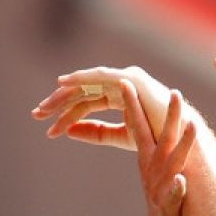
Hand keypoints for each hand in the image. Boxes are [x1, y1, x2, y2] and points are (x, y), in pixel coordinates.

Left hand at [31, 66, 173, 149]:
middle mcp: (120, 86)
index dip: (66, 116)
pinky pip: (100, 76)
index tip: (49, 131)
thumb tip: (68, 131)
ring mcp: (125, 80)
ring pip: (87, 83)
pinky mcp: (130, 79)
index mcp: (119, 98)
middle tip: (37, 114)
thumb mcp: (120, 137)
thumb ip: (96, 133)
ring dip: (64, 93)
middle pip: (83, 92)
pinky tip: (63, 82)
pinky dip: (81, 77)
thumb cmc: (156, 139)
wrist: (178, 139)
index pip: (86, 104)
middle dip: (59, 103)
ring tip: (45, 105)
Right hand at [122, 80, 196, 215]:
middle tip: (174, 91)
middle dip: (165, 114)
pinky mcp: (171, 203)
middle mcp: (154, 167)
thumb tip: (133, 120)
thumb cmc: (162, 199)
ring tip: (193, 125)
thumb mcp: (151, 170)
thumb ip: (146, 145)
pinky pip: (175, 194)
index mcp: (148, 157)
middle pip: (159, 136)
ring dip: (182, 144)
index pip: (137, 124)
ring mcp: (163, 184)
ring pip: (173, 161)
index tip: (124, 80)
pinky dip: (177, 188)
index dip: (130, 103)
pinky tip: (181, 182)